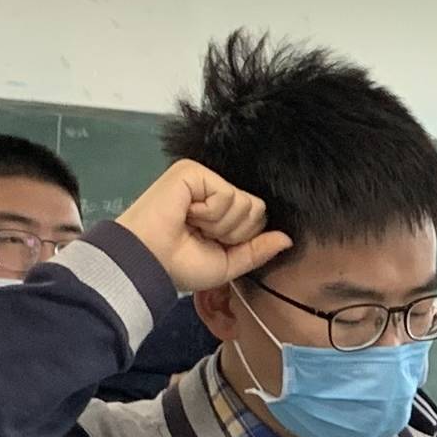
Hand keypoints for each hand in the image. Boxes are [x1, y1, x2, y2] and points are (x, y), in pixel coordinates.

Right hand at [114, 160, 288, 295]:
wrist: (149, 262)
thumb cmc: (180, 265)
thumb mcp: (228, 264)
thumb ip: (257, 250)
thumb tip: (287, 239)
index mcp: (220, 211)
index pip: (256, 217)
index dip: (240, 238)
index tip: (211, 243)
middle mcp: (213, 191)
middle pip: (255, 209)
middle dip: (233, 232)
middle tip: (200, 234)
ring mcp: (203, 179)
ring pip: (244, 203)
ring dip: (219, 225)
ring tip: (191, 225)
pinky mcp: (193, 171)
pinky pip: (226, 195)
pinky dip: (210, 214)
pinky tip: (187, 214)